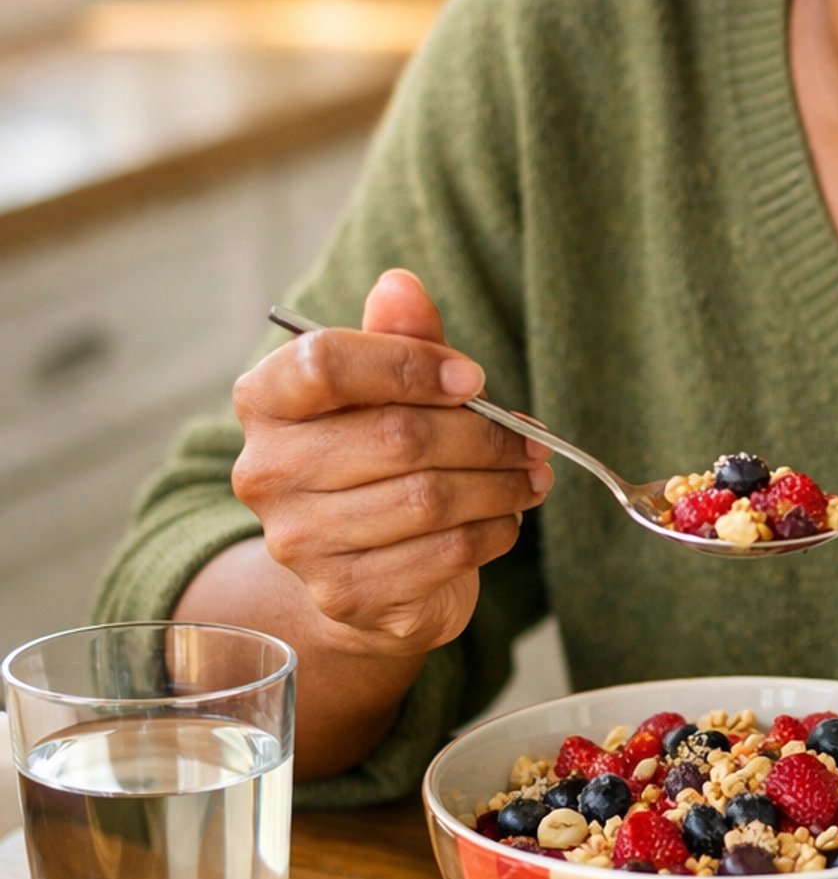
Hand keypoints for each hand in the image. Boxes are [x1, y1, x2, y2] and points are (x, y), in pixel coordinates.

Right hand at [230, 267, 552, 658]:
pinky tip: (507, 518)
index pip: (325, 363)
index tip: (471, 378)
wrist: (360, 566)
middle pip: (396, 435)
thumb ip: (398, 335)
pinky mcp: (342, 594)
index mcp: (266, 400)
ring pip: (427, 498)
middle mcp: (265, 472)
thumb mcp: (389, 386)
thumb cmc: (377, 454)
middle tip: (530, 439)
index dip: (409, 364)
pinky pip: (441, 553)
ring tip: (530, 475)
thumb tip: (400, 284)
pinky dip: (492, 531)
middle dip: (482, 435)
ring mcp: (298, 541)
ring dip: (499, 485)